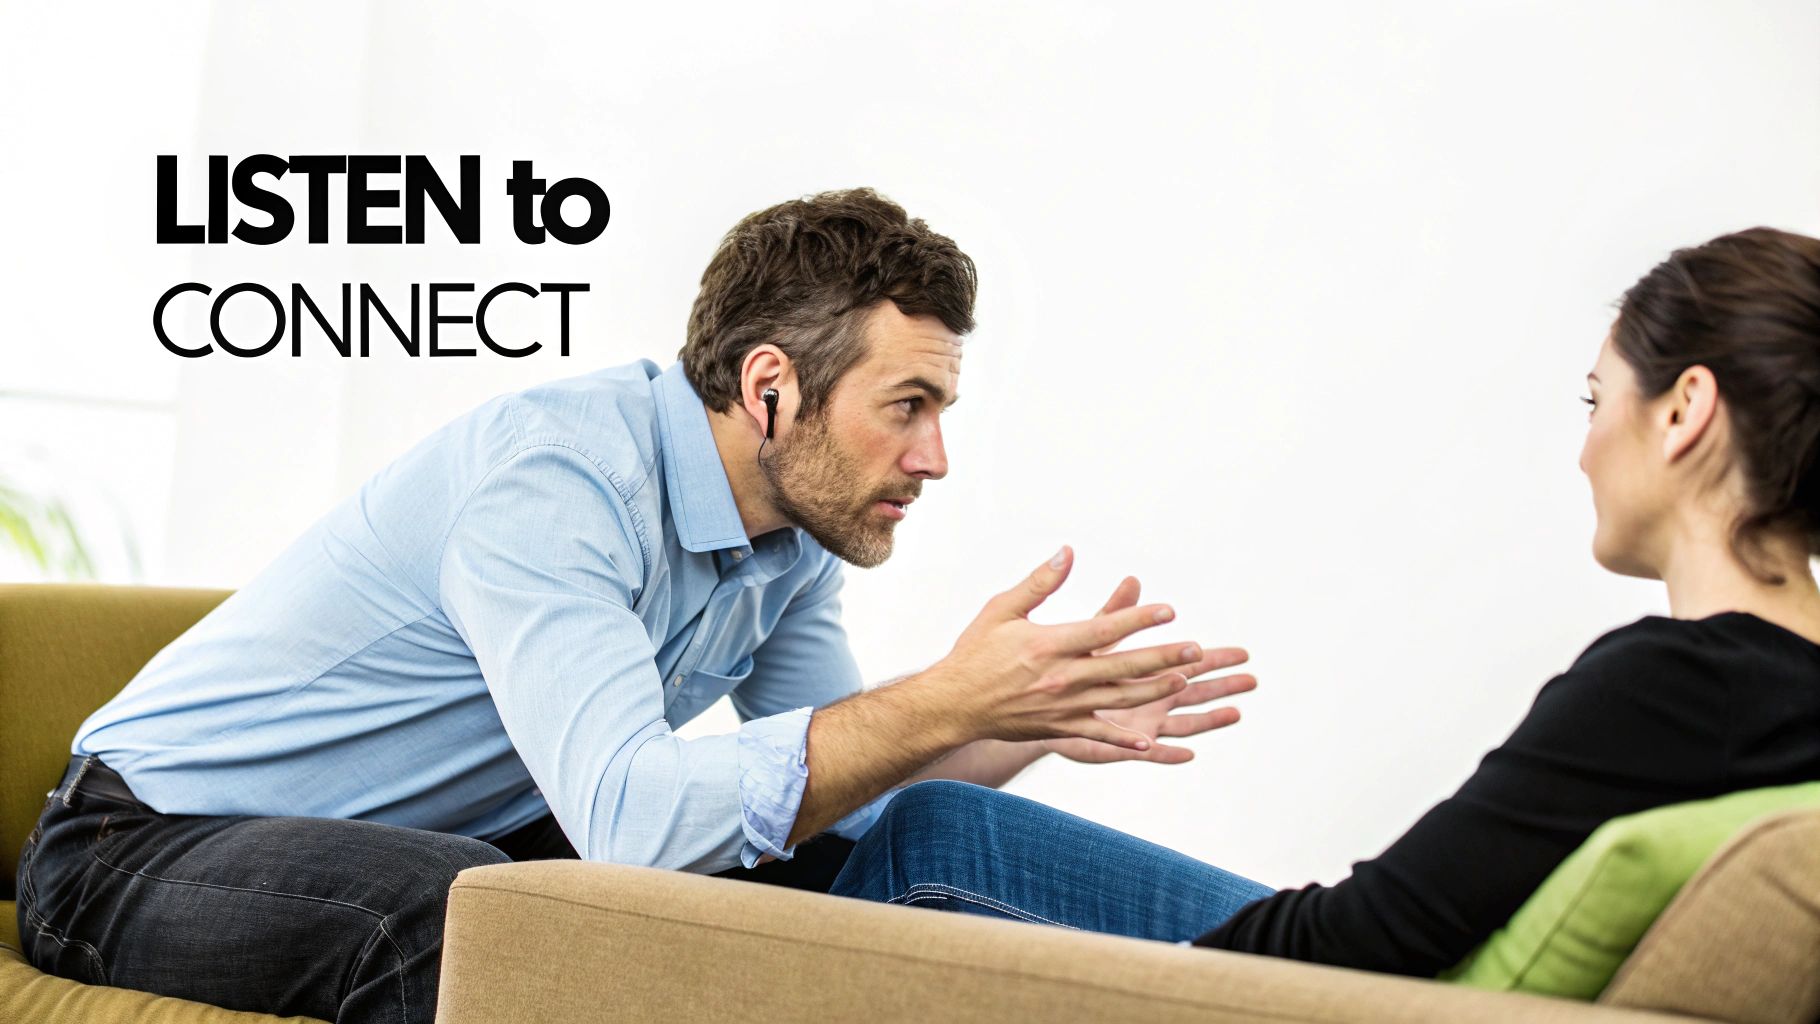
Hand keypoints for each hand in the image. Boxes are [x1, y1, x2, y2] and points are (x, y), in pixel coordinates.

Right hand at [928, 546, 1206, 751]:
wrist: (953, 704)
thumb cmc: (975, 653)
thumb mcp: (1002, 610)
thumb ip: (1040, 583)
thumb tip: (1068, 553)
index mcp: (1050, 644)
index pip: (1104, 628)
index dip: (1138, 618)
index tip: (1167, 610)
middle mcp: (1062, 677)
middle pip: (1123, 666)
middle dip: (1163, 657)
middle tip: (1196, 649)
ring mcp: (1064, 706)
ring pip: (1120, 699)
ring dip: (1155, 691)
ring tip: (1184, 680)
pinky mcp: (1060, 727)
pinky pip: (1098, 735)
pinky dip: (1124, 740)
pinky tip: (1149, 742)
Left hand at [1042, 575, 1254, 764]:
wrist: (1033, 701)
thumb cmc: (1064, 666)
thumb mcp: (1092, 636)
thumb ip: (1114, 613)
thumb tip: (1132, 579)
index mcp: (1144, 671)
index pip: (1186, 662)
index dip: (1215, 658)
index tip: (1243, 653)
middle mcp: (1147, 698)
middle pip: (1194, 692)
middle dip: (1223, 686)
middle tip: (1252, 679)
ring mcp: (1137, 722)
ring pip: (1180, 722)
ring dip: (1208, 719)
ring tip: (1235, 713)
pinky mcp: (1117, 743)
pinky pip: (1147, 752)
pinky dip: (1167, 753)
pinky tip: (1188, 755)